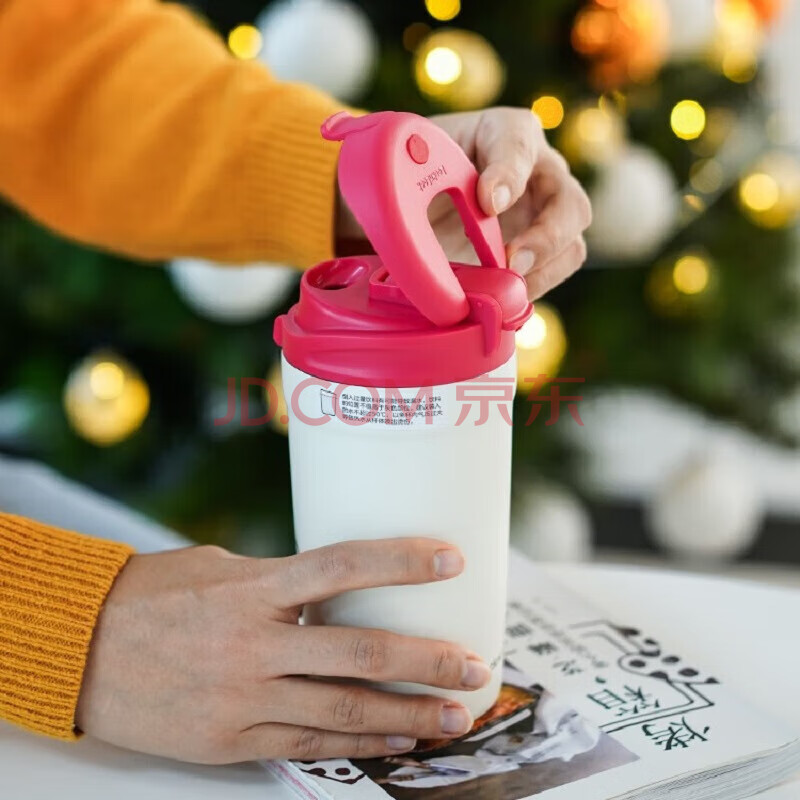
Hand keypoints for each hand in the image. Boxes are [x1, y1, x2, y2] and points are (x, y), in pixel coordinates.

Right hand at [76, 539, 488, 763]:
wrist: (79, 649)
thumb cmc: (152, 596)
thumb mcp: (218, 569)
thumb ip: (278, 582)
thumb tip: (332, 589)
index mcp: (254, 589)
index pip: (341, 566)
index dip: (401, 561)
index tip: (451, 559)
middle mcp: (255, 643)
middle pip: (359, 651)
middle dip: (425, 660)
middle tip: (475, 666)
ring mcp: (244, 697)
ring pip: (342, 710)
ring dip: (406, 714)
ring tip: (454, 716)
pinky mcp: (231, 739)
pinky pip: (307, 744)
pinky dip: (358, 743)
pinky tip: (395, 740)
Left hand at [337, 107, 590, 299]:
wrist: (409, 202)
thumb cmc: (414, 172)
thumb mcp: (409, 165)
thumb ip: (414, 181)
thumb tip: (411, 226)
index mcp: (505, 134)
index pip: (520, 145)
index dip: (509, 173)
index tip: (487, 201)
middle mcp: (539, 174)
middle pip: (571, 203)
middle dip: (547, 235)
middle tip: (511, 260)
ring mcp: (544, 218)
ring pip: (571, 246)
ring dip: (544, 272)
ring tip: (507, 287)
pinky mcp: (536, 255)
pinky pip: (550, 278)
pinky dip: (528, 292)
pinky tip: (500, 300)